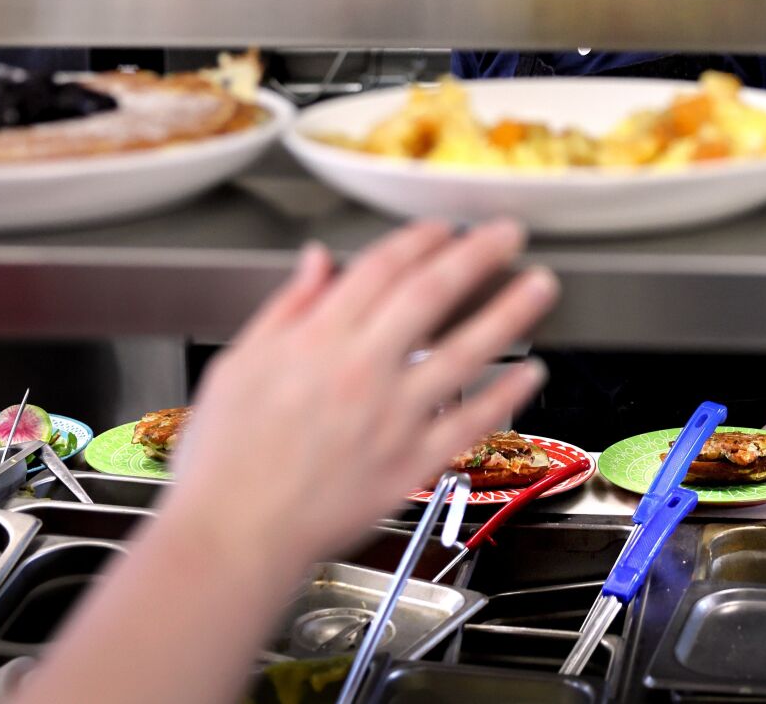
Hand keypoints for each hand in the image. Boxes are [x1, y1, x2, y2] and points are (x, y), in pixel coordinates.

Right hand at [167, 219, 555, 574]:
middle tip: (509, 233)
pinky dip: (505, 395)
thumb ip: (286, 308)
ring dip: (509, 312)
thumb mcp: (237, 365)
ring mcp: (392, 417)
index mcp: (315, 341)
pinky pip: (470, 422)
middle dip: (477, 254)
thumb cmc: (225, 461)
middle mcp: (361, 371)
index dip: (419, 239)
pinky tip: (530, 372)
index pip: (380, 269)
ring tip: (540, 286)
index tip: (443, 227)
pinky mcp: (411, 463)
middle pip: (431, 294)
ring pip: (465, 352)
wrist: (232, 538)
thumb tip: (317, 260)